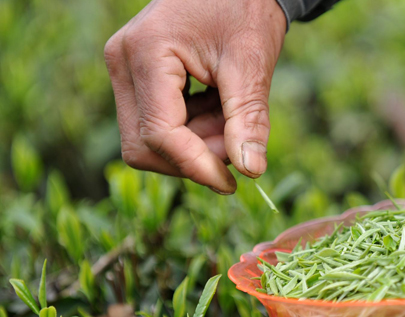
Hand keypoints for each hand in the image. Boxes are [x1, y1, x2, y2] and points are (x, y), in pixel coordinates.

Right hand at [104, 0, 286, 193]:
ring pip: (149, 139)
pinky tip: (220, 109)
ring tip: (233, 118)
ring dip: (196, 145)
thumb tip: (251, 171)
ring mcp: (126, 70)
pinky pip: (156, 123)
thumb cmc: (244, 9)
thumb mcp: (252, 64)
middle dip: (193, 158)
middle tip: (238, 147)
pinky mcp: (138, 77)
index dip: (196, 167)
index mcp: (146, 54)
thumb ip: (249, 119)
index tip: (234, 183)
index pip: (159, 135)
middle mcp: (124, 63)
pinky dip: (192, 130)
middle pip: (144, 145)